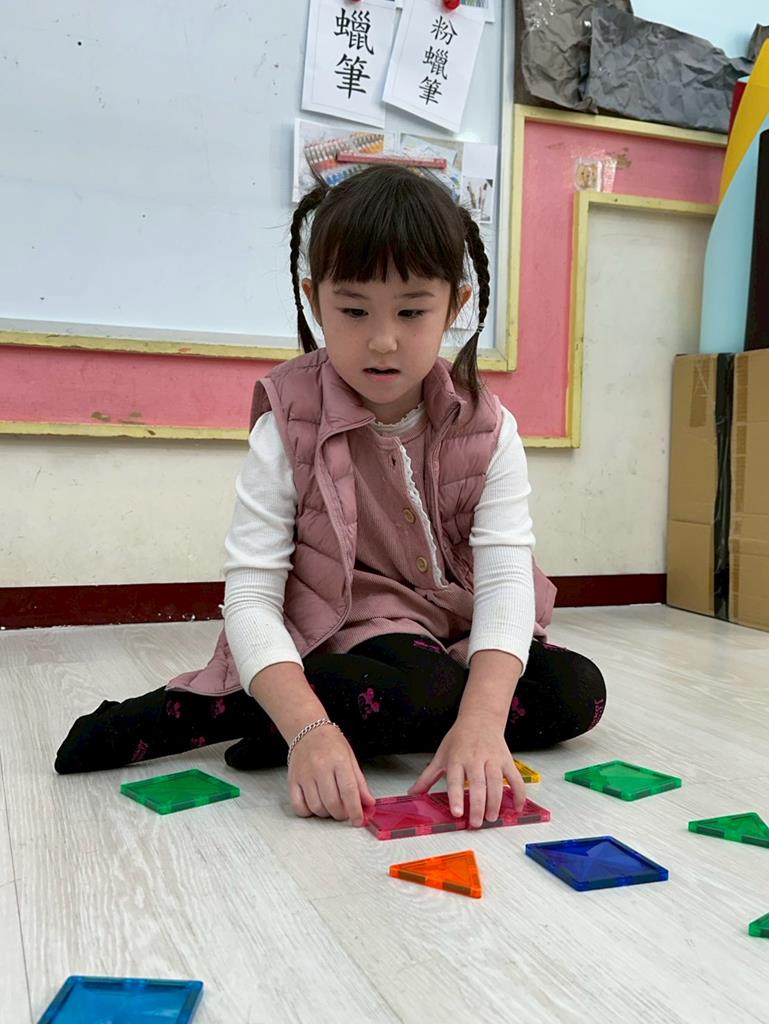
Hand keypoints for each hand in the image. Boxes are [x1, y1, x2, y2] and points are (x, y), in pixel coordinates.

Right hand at [288, 725, 374, 826]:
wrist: (307, 730)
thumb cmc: (331, 744)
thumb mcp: (350, 758)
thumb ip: (360, 783)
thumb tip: (368, 803)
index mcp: (339, 761)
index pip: (349, 791)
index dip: (355, 810)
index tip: (358, 820)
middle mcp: (320, 767)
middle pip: (332, 802)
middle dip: (341, 814)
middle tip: (345, 812)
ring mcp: (304, 775)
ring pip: (316, 807)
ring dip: (326, 814)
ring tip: (330, 806)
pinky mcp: (292, 780)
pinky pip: (298, 806)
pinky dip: (308, 812)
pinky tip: (315, 805)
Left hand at [407, 712, 524, 827]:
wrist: (480, 718)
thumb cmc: (459, 738)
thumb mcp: (441, 755)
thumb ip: (428, 777)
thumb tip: (413, 793)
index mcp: (457, 758)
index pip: (455, 779)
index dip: (456, 797)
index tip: (457, 812)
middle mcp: (475, 758)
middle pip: (478, 783)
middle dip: (478, 805)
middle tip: (476, 822)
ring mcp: (493, 759)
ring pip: (496, 782)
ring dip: (495, 802)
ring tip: (492, 817)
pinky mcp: (507, 760)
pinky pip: (515, 778)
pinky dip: (518, 793)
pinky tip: (516, 807)